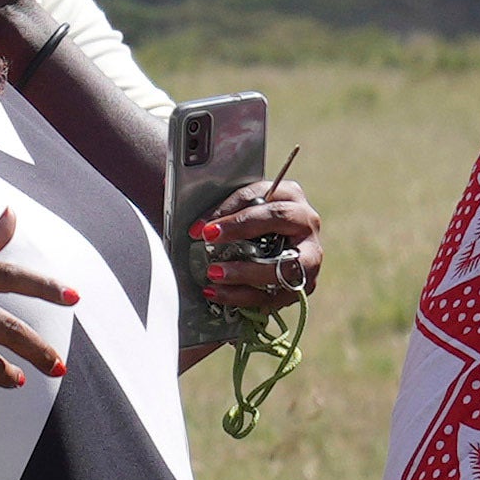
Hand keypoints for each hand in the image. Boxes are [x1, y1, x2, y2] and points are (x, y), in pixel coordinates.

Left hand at [179, 174, 323, 333]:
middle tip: (207, 243)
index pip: (257, 196)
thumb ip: (209, 196)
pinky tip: (219, 294)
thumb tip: (169, 182)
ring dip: (247, 272)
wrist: (273, 245)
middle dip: (240, 231)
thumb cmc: (246, 222)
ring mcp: (310, 254)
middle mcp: (305, 221)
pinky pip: (278, 294)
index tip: (200, 228)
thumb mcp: (234, 206)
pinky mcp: (305, 284)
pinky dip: (247, 297)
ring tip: (213, 275)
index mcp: (289, 193)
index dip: (227, 211)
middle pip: (277, 220)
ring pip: (285, 264)